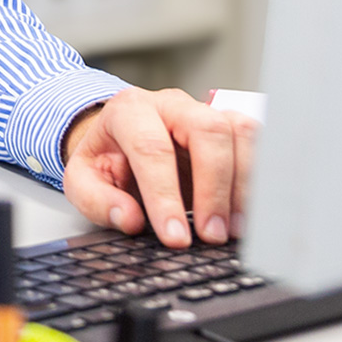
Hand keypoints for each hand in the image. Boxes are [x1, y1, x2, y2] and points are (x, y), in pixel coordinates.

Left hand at [60, 88, 257, 248]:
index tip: (175, 237)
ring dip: (243, 184)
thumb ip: (98, 200)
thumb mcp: (82, 180)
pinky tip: (249, 212)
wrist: (120, 138)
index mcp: (129, 111)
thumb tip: (130, 219)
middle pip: (206, 131)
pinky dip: (259, 177)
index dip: (165, 195)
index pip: (152, 148)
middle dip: (213, 188)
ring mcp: (206, 110)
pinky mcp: (230, 125)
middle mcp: (172, 104)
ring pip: (239, 132)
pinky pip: (257, 141)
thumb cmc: (107, 159)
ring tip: (233, 230)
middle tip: (210, 235)